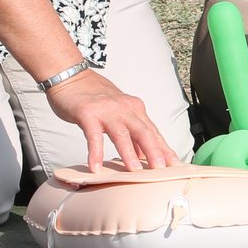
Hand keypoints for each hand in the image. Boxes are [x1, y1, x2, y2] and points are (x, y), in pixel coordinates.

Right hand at [45, 69, 178, 172]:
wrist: (71, 77)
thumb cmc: (95, 97)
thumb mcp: (119, 112)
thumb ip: (132, 131)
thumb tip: (144, 154)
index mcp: (135, 109)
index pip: (153, 131)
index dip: (165, 148)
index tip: (175, 164)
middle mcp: (124, 109)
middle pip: (144, 132)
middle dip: (154, 151)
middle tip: (161, 169)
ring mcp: (106, 111)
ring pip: (121, 134)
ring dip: (129, 153)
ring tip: (134, 171)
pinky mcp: (87, 114)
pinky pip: (93, 136)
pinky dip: (95, 153)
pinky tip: (95, 168)